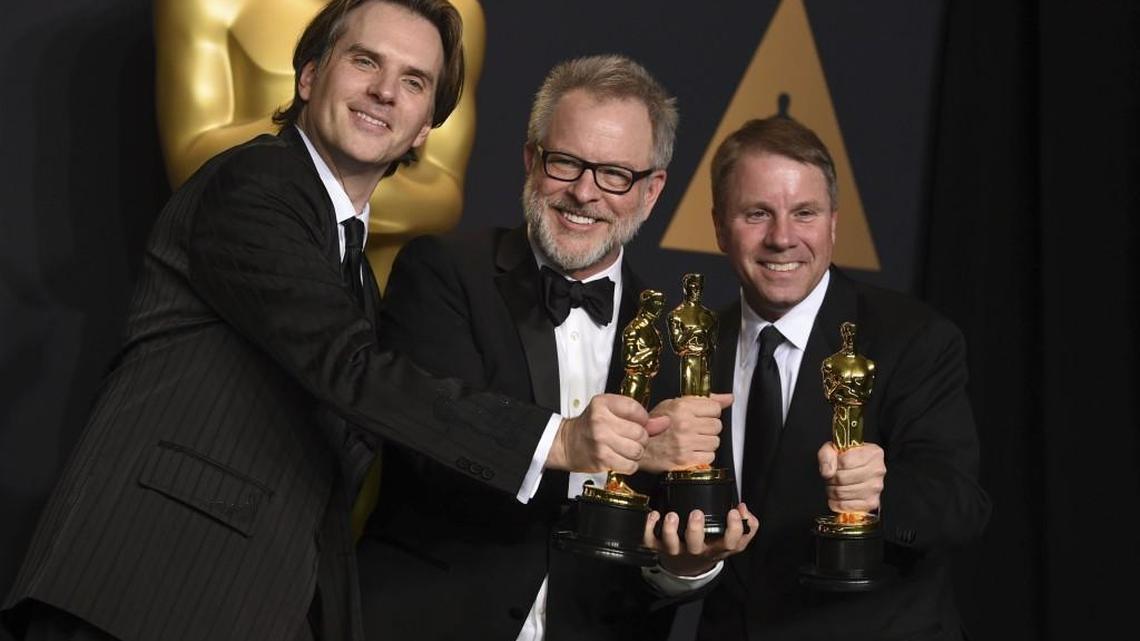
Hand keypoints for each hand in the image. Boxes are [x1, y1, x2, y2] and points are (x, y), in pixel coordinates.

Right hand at [546, 394, 669, 473]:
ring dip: (635, 453)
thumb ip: (639, 417)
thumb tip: (665, 422)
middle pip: (640, 433)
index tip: (635, 424)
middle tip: (628, 439)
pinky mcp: (602, 459)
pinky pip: (630, 465)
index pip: (638, 411)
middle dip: (640, 439)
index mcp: (604, 403)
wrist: (567, 444)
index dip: (642, 420)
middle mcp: (601, 420)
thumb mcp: (611, 412)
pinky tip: (620, 459)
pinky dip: (629, 465)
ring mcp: (601, 440)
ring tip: (624, 449)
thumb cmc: (590, 426)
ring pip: (637, 450)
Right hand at [640, 393, 731, 472]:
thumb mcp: (673, 405)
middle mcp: (685, 424)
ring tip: (693, 441)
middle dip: (709, 428)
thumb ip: (703, 400)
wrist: (639, 447)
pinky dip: (703, 456)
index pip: (715, 408)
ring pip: (715, 442)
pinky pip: (710, 457)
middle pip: (717, 425)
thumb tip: (729, 398)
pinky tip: (692, 451)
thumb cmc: (654, 426)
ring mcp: (686, 442)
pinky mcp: (686, 459)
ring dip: (707, 443)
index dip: (710, 413)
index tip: (702, 416)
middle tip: (696, 430)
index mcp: (681, 407)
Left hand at [642, 503, 757, 576]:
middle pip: (696, 546)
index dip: (734, 529)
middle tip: (696, 513)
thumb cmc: (712, 545)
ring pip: (672, 545)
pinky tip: (653, 515)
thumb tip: (743, 508)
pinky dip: (648, 528)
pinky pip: (650, 541)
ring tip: (671, 515)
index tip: (733, 512)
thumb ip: (746, 525)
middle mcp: (697, 551)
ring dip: (670, 530)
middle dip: (695, 529)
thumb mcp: (732, 539)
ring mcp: (677, 550)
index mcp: (717, 548)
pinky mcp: (660, 548)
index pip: (730, 544)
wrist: (688, 566)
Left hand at [817, 442, 885, 513]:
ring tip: (833, 486)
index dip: (833, 465)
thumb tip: (827, 473)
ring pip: (842, 493)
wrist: (858, 470)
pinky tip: (837, 497)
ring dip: (832, 491)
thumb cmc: (847, 458)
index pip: (845, 462)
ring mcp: (876, 488)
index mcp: (873, 453)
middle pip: (842, 478)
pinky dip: (836, 503)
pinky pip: (846, 506)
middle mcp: (878, 470)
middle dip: (830, 479)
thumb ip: (827, 456)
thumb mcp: (834, 448)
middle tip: (830, 478)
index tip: (833, 466)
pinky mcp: (872, 503)